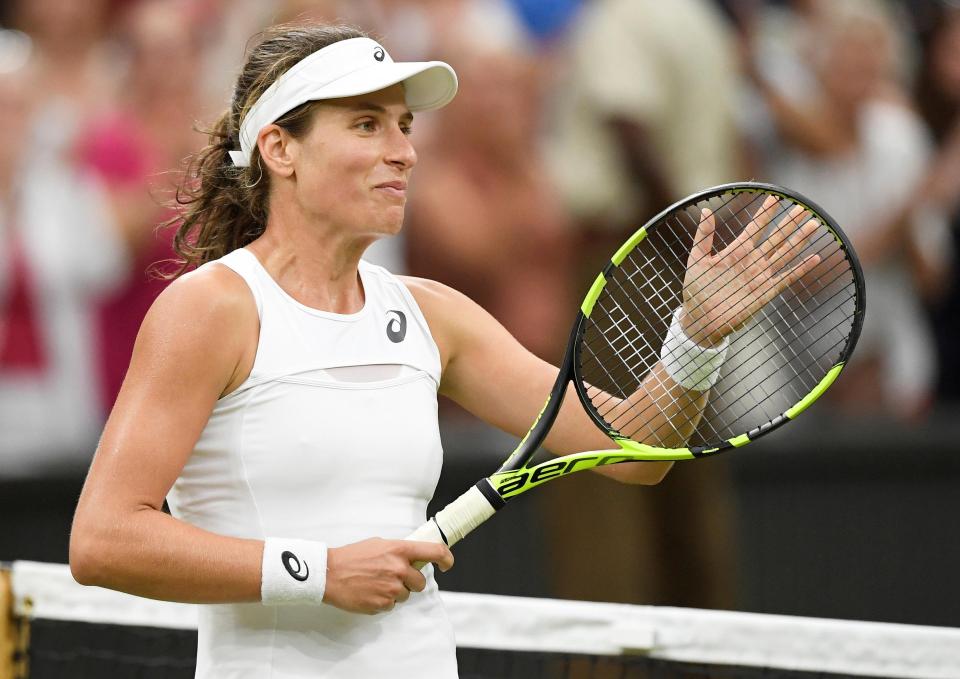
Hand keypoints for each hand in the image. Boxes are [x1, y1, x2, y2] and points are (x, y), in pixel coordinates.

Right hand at [323, 538, 453, 614]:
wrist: (329, 574)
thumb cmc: (352, 557)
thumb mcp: (379, 544)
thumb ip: (398, 551)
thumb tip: (414, 557)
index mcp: (399, 550)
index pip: (434, 552)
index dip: (446, 558)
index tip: (447, 564)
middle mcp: (399, 568)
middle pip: (420, 581)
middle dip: (410, 581)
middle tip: (392, 576)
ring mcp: (391, 588)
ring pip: (406, 594)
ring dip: (395, 591)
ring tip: (376, 583)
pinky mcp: (383, 604)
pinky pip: (392, 605)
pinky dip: (383, 601)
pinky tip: (370, 592)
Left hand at [680, 195, 820, 346]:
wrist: (701, 319)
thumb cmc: (696, 290)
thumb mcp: (697, 260)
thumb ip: (703, 236)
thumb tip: (707, 210)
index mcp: (736, 251)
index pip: (754, 227)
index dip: (764, 213)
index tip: (775, 197)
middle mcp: (752, 261)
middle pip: (775, 237)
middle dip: (788, 222)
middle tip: (802, 207)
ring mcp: (760, 276)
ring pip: (784, 253)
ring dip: (799, 240)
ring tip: (813, 224)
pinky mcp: (766, 292)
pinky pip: (787, 278)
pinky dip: (801, 268)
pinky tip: (815, 257)